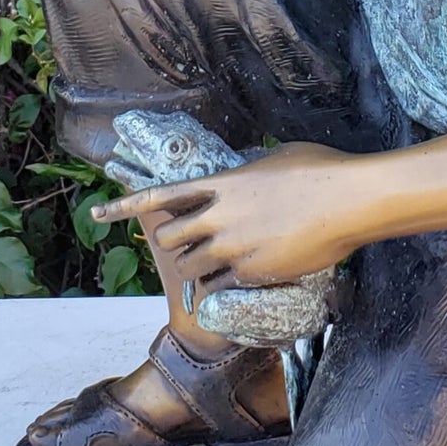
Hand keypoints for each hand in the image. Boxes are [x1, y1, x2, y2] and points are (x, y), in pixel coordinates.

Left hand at [92, 143, 360, 286]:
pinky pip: (222, 285)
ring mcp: (235, 248)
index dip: (124, 206)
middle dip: (172, 244)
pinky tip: (240, 278)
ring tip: (216, 262)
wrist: (349, 202)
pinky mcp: (254, 274)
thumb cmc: (320, 170)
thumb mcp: (275, 159)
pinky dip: (223, 283)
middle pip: (169, 240)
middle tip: (186, 245)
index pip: (160, 196)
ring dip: (197, 267)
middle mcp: (219, 217)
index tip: (97, 213)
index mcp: (221, 183)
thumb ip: (249, 173)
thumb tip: (244, 177)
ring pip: (192, 268)